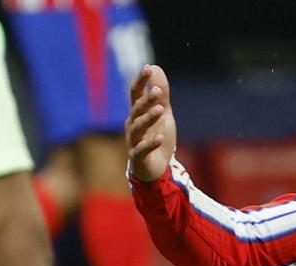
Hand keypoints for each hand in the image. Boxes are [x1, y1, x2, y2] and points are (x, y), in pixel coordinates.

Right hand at [126, 64, 176, 181]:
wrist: (156, 168)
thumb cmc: (157, 137)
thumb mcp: (163, 113)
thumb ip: (161, 93)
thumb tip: (155, 67)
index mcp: (138, 113)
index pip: (136, 93)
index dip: (140, 81)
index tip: (147, 68)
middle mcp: (133, 125)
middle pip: (136, 109)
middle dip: (146, 100)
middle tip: (157, 90)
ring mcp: (134, 141)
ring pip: (138, 128)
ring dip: (148, 118)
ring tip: (160, 110)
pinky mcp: (138, 158)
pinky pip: (142, 150)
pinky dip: (150, 144)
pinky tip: (159, 137)